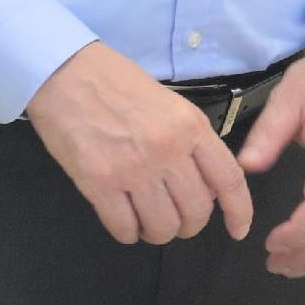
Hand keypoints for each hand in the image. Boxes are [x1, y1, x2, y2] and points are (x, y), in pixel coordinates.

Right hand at [24, 43, 252, 247]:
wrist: (65, 72)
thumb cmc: (115, 83)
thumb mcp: (170, 104)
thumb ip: (191, 141)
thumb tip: (203, 184)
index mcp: (190, 127)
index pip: (229, 180)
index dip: (239, 212)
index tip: (237, 230)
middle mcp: (168, 150)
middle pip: (196, 212)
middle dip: (188, 225)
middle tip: (174, 219)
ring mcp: (133, 169)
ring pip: (163, 227)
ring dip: (157, 232)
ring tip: (146, 220)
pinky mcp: (99, 183)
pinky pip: (124, 228)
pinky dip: (127, 233)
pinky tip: (123, 220)